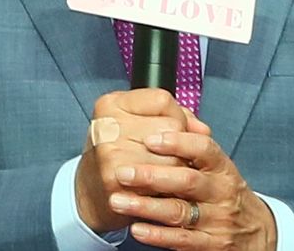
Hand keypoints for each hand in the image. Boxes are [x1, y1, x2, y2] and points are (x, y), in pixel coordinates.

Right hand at [75, 89, 199, 232]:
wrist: (90, 193)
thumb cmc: (119, 153)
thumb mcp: (137, 123)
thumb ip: (174, 117)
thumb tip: (203, 131)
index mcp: (110, 104)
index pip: (163, 100)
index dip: (176, 116)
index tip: (168, 130)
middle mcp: (107, 126)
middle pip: (172, 128)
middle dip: (179, 145)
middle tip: (167, 157)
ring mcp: (110, 154)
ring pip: (174, 158)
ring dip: (177, 170)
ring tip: (164, 174)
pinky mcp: (117, 182)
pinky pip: (163, 184)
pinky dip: (169, 190)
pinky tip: (159, 191)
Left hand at [109, 129, 277, 250]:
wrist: (255, 234)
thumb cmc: (225, 193)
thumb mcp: (218, 168)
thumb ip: (195, 144)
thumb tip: (174, 114)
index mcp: (222, 168)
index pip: (204, 149)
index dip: (178, 143)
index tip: (150, 139)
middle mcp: (221, 192)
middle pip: (187, 181)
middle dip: (152, 175)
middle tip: (123, 172)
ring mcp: (217, 220)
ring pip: (179, 211)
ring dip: (146, 206)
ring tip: (118, 200)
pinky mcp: (210, 245)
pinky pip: (182, 240)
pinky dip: (158, 235)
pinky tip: (137, 229)